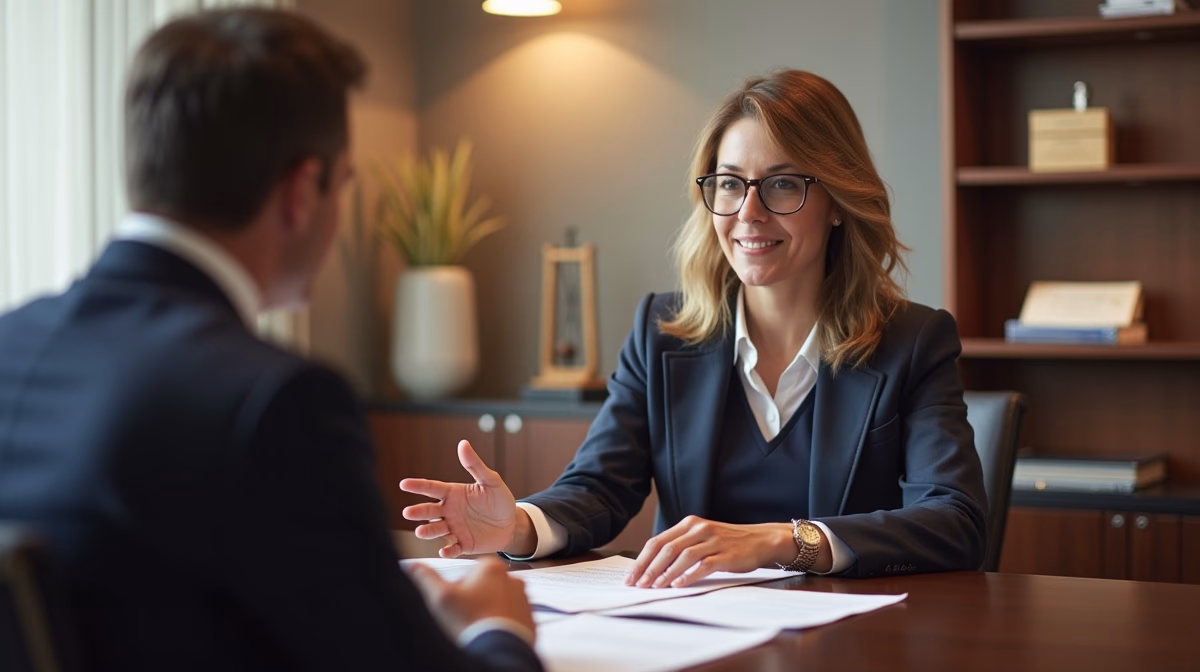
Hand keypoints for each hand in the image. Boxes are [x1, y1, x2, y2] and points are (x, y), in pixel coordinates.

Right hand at [400, 440, 521, 556]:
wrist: (512, 524)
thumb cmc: (500, 500)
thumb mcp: (491, 480)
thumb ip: (475, 465)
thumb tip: (463, 444)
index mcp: (453, 494)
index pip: (432, 488)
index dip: (418, 486)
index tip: (404, 484)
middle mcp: (449, 511)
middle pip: (429, 511)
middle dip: (418, 512)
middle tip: (408, 513)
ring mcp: (454, 528)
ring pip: (436, 530)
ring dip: (428, 531)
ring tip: (420, 531)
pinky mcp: (463, 544)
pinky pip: (453, 548)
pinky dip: (448, 550)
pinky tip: (444, 550)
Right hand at [406, 557, 535, 643]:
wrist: (498, 650)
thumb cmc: (470, 622)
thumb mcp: (440, 597)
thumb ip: (425, 577)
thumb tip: (412, 566)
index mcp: (492, 567)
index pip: (467, 574)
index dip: (457, 591)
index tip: (455, 605)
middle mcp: (513, 580)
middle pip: (483, 589)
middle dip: (473, 602)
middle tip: (465, 619)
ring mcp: (523, 600)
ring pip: (497, 604)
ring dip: (487, 613)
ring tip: (478, 628)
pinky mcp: (529, 619)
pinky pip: (510, 619)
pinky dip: (500, 625)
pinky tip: (490, 634)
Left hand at [624, 516, 815, 588]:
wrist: (760, 540)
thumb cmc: (728, 543)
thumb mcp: (702, 538)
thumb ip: (680, 547)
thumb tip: (651, 568)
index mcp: (689, 524)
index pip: (658, 541)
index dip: (642, 560)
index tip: (631, 577)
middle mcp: (698, 528)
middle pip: (666, 548)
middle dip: (649, 568)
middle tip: (638, 585)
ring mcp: (712, 540)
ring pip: (682, 556)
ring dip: (665, 573)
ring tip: (655, 587)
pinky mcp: (725, 554)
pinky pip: (703, 565)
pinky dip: (688, 575)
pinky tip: (678, 585)